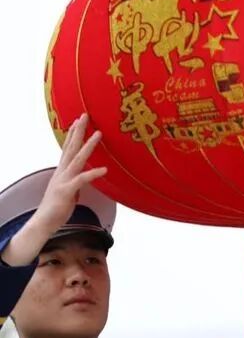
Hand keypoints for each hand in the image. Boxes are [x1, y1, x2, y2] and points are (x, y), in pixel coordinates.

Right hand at [1, 114, 106, 265]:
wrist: (44, 222)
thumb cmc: (58, 206)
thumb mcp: (68, 187)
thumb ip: (75, 178)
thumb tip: (85, 173)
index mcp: (62, 170)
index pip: (67, 148)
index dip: (73, 134)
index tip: (78, 120)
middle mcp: (62, 172)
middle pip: (71, 147)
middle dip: (78, 131)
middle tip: (85, 115)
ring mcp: (63, 180)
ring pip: (77, 159)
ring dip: (88, 146)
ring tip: (99, 134)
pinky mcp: (66, 191)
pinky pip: (81, 180)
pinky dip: (93, 174)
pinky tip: (104, 169)